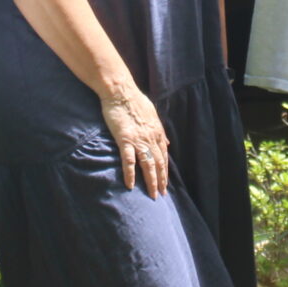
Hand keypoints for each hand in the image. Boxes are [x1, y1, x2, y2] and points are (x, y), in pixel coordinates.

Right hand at [100, 81, 171, 195]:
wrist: (121, 91)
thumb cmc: (135, 99)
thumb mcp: (152, 113)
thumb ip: (159, 129)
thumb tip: (166, 141)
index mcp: (157, 132)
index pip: (163, 155)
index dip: (164, 170)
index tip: (165, 181)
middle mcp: (151, 138)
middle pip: (158, 163)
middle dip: (161, 180)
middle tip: (162, 194)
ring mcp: (139, 140)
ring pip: (148, 165)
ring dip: (151, 182)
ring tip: (153, 195)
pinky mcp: (125, 140)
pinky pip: (128, 161)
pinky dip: (130, 174)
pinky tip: (130, 185)